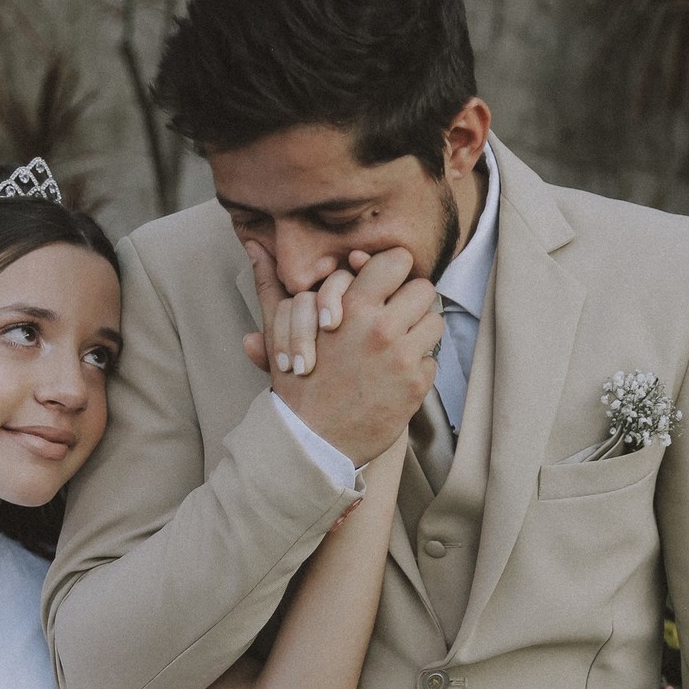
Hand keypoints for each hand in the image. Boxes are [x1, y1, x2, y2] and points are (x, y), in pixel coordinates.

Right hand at [243, 240, 440, 461]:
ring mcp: (401, 357)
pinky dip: (418, 369)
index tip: (386, 286)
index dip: (394, 271)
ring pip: (434, 322)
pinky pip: (433, 360)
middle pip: (424, 289)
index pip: (397, 261)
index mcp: (350, 307)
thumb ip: (272, 286)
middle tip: (397, 317)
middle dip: (411, 302)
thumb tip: (255, 246)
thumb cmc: (295, 386)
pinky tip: (395, 379)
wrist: (310, 443)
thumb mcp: (280, 332)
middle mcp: (380, 327)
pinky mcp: (415, 385)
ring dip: (419, 333)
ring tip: (398, 348)